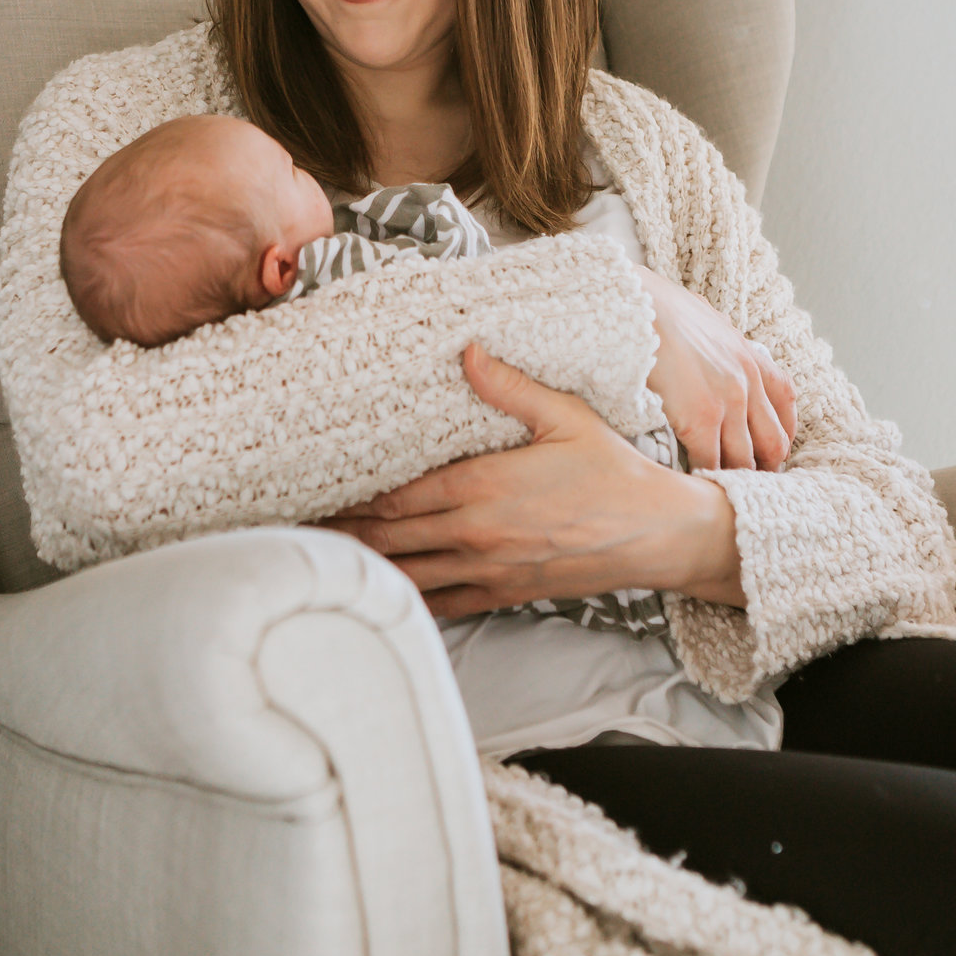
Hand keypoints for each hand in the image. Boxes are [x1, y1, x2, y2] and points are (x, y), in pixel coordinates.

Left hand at [314, 343, 745, 615]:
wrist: (657, 534)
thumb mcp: (565, 415)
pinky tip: (382, 596)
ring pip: (407, 575)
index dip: (350, 496)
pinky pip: (442, 604)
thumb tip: (466, 351)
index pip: (395, 495)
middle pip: (387, 538)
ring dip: (364, 569)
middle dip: (341, 534)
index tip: (316, 489)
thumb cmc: (613, 471)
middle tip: (297, 529)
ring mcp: (487, 569)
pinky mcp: (504, 593)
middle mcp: (474, 534)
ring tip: (322, 563)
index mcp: (480, 487)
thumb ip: (509, 386)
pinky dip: (407, 600)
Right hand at [633, 267, 795, 470]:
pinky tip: (691, 483)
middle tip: (746, 482)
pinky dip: (702, 477)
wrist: (633, 303)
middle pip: (773, 441)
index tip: (770, 449)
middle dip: (763, 466)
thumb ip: (717, 341)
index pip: (785, 401)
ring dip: (731, 477)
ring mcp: (727, 402)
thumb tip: (710, 347)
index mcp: (749, 356)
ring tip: (718, 490)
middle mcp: (747, 382)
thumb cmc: (656, 307)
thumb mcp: (702, 318)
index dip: (782, 431)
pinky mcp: (700, 419)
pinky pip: (710, 462)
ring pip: (743, 459)